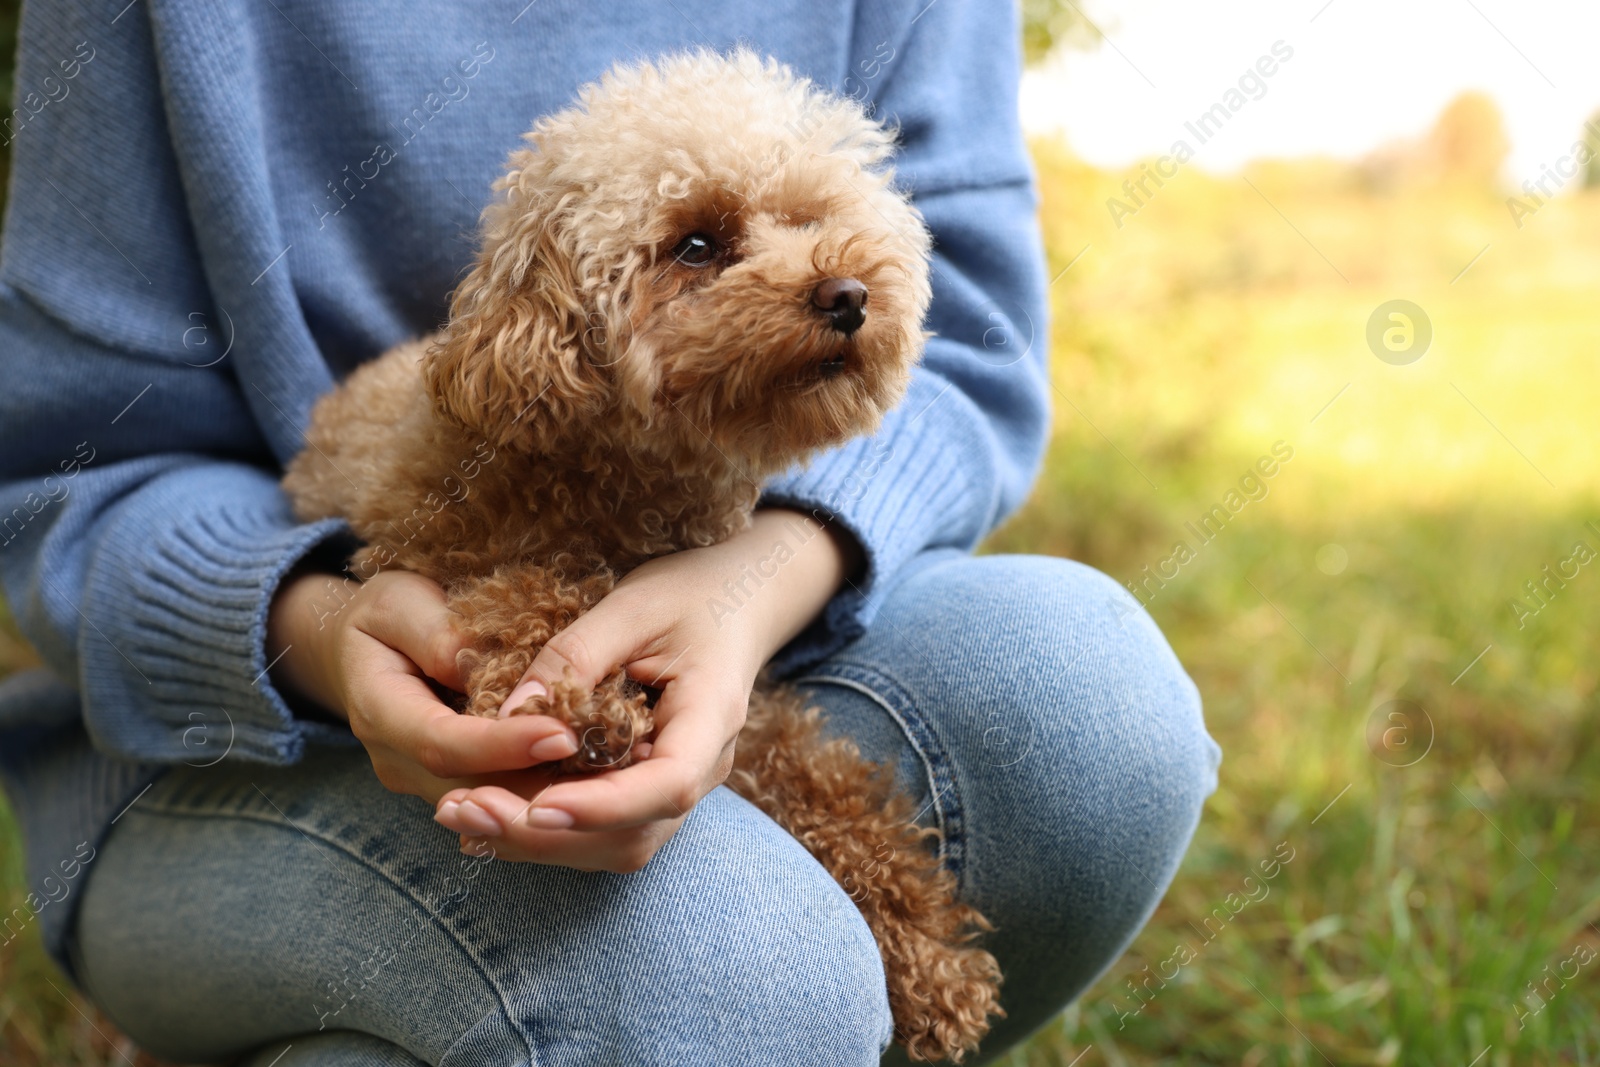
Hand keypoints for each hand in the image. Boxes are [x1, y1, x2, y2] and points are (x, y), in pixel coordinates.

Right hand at [265, 568, 581, 810]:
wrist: (362, 646)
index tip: (561, 733)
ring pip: (495, 806)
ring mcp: (425, 782)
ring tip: (616, 779)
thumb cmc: (385, 613)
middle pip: (476, 790)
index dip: (503, 746)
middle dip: (541, 787)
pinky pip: (504, 800)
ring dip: (554, 799)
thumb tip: (474, 665)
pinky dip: (551, 794)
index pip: (443, 744)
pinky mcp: (455, 784)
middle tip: (609, 771)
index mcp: (380, 713)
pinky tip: (602, 780)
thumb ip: (432, 630)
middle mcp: (400, 762)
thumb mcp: (397, 601)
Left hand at [433, 508, 856, 871]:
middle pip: (630, 833)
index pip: (668, 784)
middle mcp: (701, 767)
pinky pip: (601, 828)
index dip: (603, 806)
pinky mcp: (646, 787)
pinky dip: (544, 829)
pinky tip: (488, 807)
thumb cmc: (690, 593)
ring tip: (459, 813)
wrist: (736, 600)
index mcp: (711, 717)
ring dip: (535, 841)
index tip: (538, 807)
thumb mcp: (632, 605)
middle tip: (462, 810)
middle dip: (544, 834)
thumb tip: (508, 716)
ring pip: (612, 844)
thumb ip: (574, 656)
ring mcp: (675, 785)